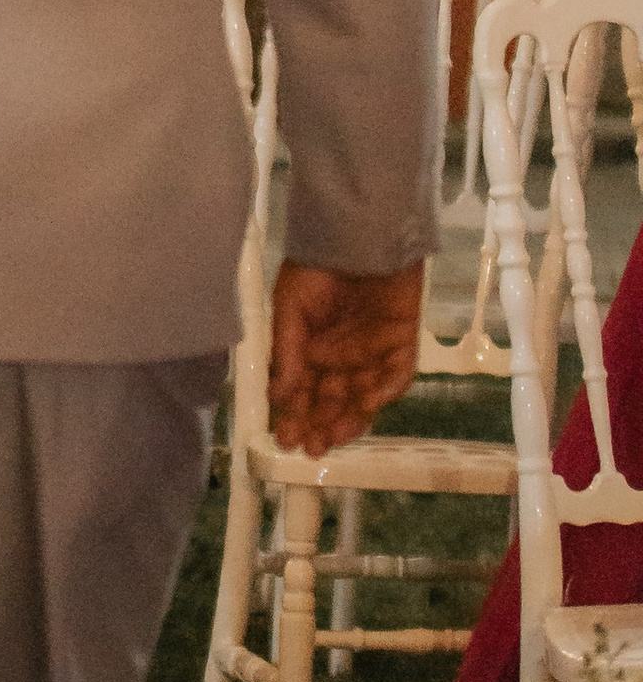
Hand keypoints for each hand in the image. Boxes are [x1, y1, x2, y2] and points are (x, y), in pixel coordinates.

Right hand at [267, 259, 422, 457]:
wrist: (358, 233)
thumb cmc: (316, 267)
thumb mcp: (289, 309)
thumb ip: (285, 353)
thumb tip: (278, 396)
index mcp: (310, 346)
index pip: (302, 390)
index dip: (295, 415)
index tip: (286, 438)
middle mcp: (341, 354)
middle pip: (332, 399)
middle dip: (321, 424)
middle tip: (312, 447)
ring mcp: (373, 350)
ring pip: (363, 395)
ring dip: (350, 417)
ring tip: (335, 437)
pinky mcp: (402, 342)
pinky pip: (396, 374)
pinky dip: (384, 390)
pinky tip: (367, 403)